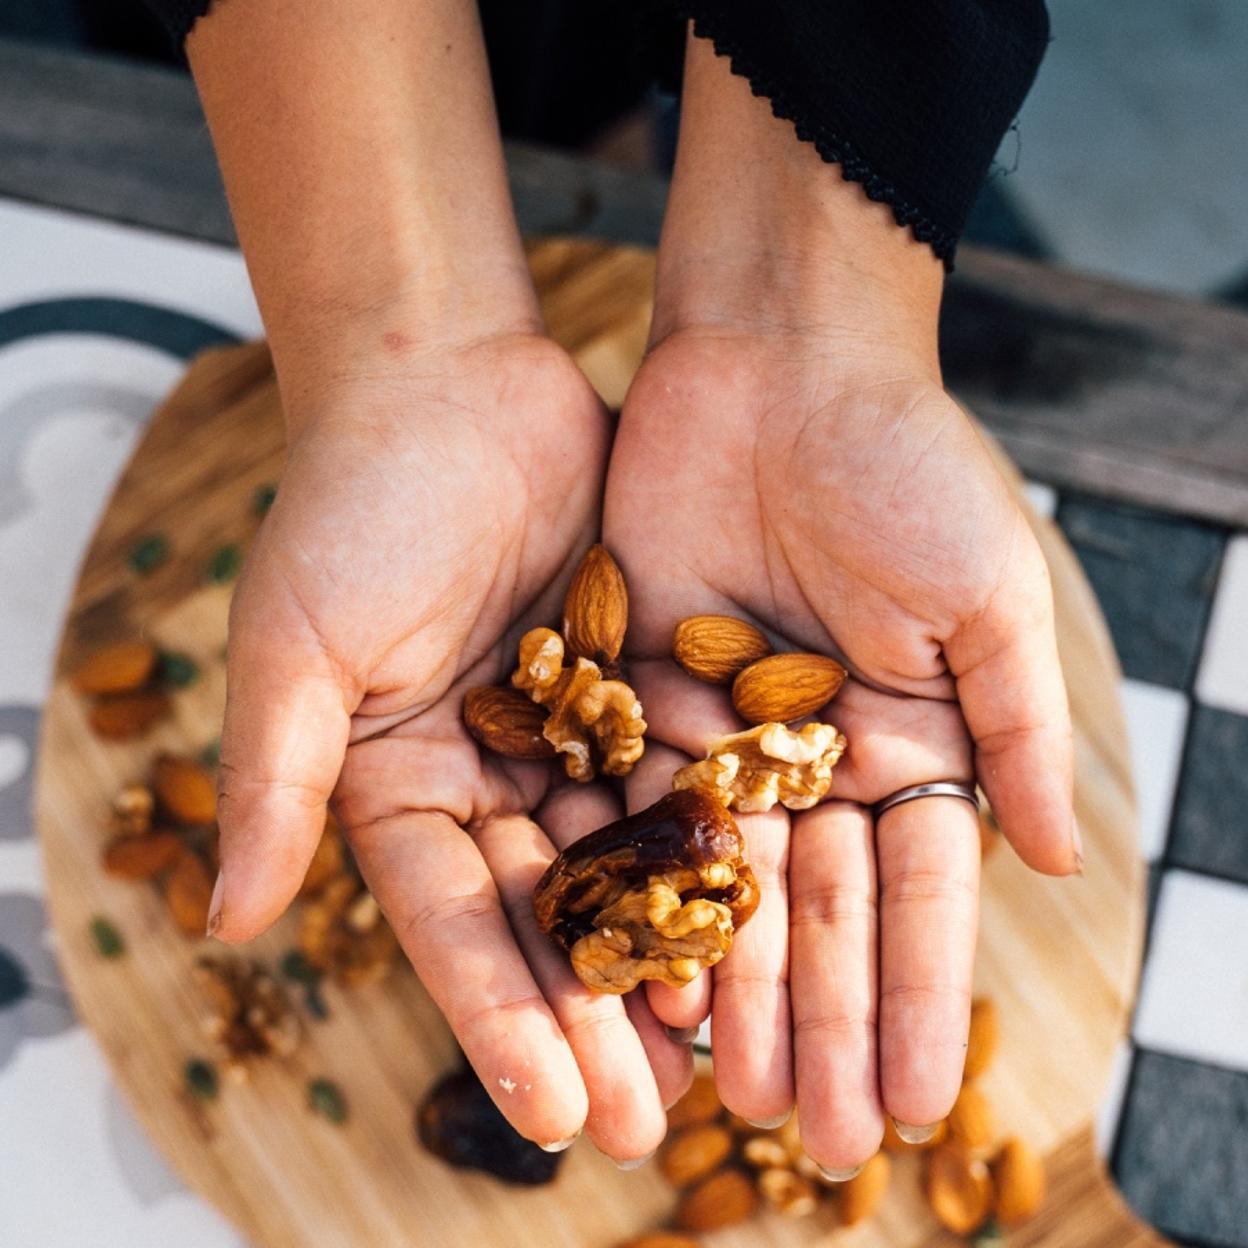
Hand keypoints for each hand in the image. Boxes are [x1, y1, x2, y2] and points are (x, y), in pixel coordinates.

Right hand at [213, 331, 686, 1159]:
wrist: (448, 382)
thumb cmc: (353, 504)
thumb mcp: (297, 646)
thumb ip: (273, 782)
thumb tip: (225, 922)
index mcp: (399, 785)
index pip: (452, 923)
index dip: (499, 1017)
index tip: (551, 1112)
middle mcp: (487, 775)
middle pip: (550, 913)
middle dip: (597, 1015)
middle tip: (653, 1118)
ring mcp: (568, 733)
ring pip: (624, 860)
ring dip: (669, 949)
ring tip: (722, 1047)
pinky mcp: (636, 683)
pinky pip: (678, 771)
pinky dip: (711, 841)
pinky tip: (760, 911)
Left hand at [602, 31, 1076, 1171]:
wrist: (778, 362)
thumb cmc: (903, 462)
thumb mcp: (988, 595)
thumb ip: (1017, 728)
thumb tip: (1061, 864)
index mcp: (908, 735)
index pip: (919, 894)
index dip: (915, 996)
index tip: (917, 1101)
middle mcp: (814, 750)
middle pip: (819, 909)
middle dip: (822, 1021)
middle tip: (821, 1138)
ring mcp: (724, 731)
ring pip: (727, 883)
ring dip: (735, 989)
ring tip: (735, 1097)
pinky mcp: (640, 694)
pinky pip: (642, 809)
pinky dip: (647, 895)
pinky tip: (649, 984)